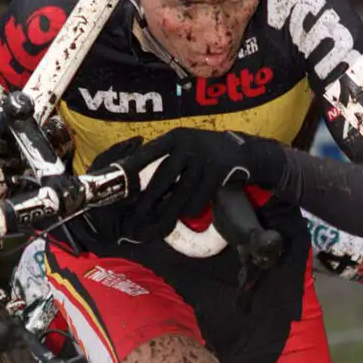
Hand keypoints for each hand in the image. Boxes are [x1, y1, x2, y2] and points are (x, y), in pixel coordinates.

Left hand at [87, 129, 285, 243]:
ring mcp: (203, 158)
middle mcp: (187, 144)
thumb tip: (141, 186)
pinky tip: (192, 210)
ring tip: (160, 225)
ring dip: (171, 212)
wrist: (244, 152)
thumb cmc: (207, 154)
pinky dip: (193, 210)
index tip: (118, 184)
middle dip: (147, 202)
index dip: (132, 168)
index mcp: (175, 137)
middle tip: (134, 218)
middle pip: (162, 178)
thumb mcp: (186, 148)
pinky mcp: (217, 172)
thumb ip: (167, 160)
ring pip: (180, 194)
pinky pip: (198, 200)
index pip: (148, 153)